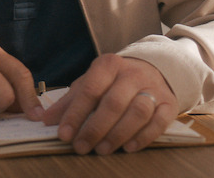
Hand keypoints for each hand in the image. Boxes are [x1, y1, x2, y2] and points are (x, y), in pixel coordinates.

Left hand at [42, 54, 176, 154]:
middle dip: (95, 128)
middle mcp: (132, 74)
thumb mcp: (91, 82)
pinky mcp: (169, 103)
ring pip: (138, 111)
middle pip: (114, 102)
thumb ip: (69, 101)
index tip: (63, 134)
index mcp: (109, 65)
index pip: (90, 89)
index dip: (75, 114)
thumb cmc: (115, 81)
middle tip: (82, 147)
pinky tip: (128, 148)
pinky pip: (159, 121)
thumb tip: (44, 120)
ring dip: (118, 134)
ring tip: (102, 149)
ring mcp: (153, 88)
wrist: (154, 69)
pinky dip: (144, 137)